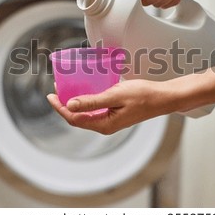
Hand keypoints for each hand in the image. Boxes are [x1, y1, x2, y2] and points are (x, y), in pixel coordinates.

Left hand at [47, 79, 175, 134]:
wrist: (163, 98)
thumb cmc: (143, 96)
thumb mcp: (115, 95)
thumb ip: (92, 101)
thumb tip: (69, 105)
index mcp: (104, 124)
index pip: (74, 118)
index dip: (60, 108)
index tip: (51, 95)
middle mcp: (105, 125)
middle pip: (78, 117)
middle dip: (65, 105)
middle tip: (56, 89)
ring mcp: (111, 121)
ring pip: (86, 113)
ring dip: (75, 102)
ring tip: (67, 88)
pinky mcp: (115, 114)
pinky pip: (95, 109)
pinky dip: (87, 101)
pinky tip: (86, 90)